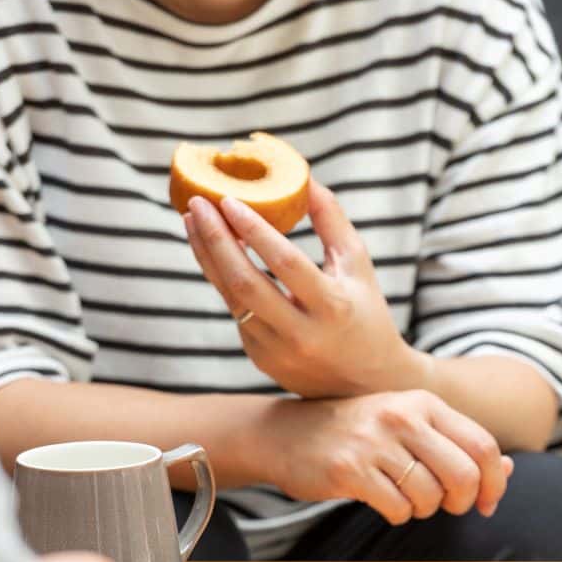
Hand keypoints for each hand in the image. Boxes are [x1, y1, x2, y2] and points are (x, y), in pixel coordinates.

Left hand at [184, 181, 423, 398]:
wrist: (368, 382)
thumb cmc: (365, 312)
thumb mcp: (357, 265)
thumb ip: (332, 221)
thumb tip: (304, 179)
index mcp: (332, 306)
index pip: (286, 263)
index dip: (254, 230)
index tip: (229, 199)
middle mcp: (302, 334)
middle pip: (246, 283)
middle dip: (216, 239)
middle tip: (197, 204)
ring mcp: (277, 352)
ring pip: (232, 299)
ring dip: (208, 257)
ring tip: (193, 221)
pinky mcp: (261, 359)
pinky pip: (237, 313)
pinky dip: (223, 280)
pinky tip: (213, 252)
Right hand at [261, 390, 513, 525]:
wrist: (286, 434)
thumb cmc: (355, 433)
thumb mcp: (408, 425)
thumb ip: (456, 444)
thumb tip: (509, 469)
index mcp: (423, 403)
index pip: (483, 445)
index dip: (495, 481)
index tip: (487, 502)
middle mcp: (402, 416)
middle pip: (464, 475)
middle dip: (463, 502)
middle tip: (447, 506)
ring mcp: (374, 442)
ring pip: (431, 496)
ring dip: (424, 509)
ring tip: (405, 498)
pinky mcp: (350, 470)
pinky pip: (397, 509)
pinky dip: (397, 514)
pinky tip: (383, 501)